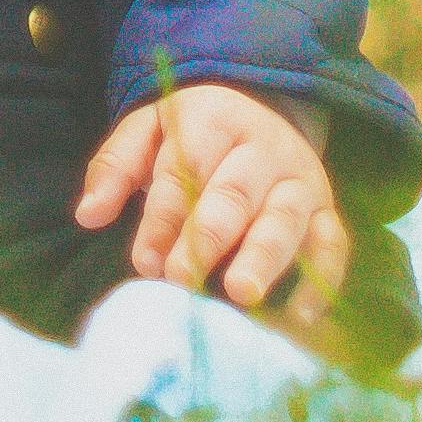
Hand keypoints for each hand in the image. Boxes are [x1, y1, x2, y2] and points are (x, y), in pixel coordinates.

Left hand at [75, 80, 346, 316]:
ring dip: (264, 256)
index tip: (144, 262)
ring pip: (286, 218)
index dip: (164, 217)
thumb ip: (115, 167)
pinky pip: (332, 243)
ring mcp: (300, 179)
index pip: (186, 170)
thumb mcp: (146, 129)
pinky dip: (322, 279)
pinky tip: (300, 317)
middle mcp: (263, 149)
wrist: (258, 103)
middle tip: (183, 278)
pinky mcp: (326, 209)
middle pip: (236, 193)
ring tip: (241, 294)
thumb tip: (88, 215)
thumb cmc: (191, 132)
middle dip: (209, 237)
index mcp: (213, 121)